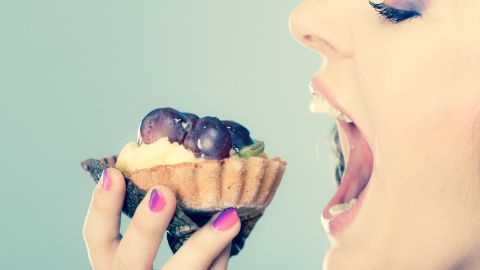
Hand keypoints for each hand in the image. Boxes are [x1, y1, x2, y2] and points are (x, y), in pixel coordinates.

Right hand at [83, 168, 240, 269]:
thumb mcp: (143, 257)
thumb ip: (155, 228)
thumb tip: (177, 183)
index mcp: (113, 266)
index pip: (96, 238)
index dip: (101, 207)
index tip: (114, 173)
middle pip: (129, 261)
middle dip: (145, 227)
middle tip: (164, 193)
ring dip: (203, 246)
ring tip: (229, 218)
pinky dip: (220, 256)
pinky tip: (233, 228)